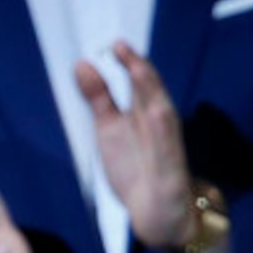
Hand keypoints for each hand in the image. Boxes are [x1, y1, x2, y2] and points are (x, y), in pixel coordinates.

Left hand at [76, 43, 194, 251]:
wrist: (157, 209)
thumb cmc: (136, 164)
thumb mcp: (109, 126)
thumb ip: (98, 97)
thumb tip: (82, 64)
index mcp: (143, 109)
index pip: (137, 79)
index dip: (128, 61)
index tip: (113, 44)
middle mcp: (157, 119)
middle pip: (149, 87)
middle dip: (136, 67)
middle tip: (118, 45)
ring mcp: (166, 139)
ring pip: (160, 107)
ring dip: (150, 87)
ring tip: (135, 66)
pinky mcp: (170, 161)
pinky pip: (168, 143)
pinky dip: (161, 126)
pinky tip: (155, 111)